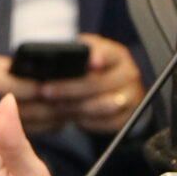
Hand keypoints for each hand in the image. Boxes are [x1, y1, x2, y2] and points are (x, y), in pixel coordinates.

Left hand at [28, 35, 145, 134]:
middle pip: (98, 83)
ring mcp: (131, 97)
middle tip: (45, 91)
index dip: (97, 56)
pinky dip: (86, 121)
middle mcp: (128, 74)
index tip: (87, 61)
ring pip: (101, 105)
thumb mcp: (85, 56)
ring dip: (75, 107)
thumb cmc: (92, 72)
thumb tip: (52, 55)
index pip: (108, 53)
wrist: (113, 93)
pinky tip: (71, 116)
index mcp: (116, 54)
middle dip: (69, 88)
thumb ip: (75, 52)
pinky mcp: (127, 117)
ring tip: (54, 105)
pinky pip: (104, 122)